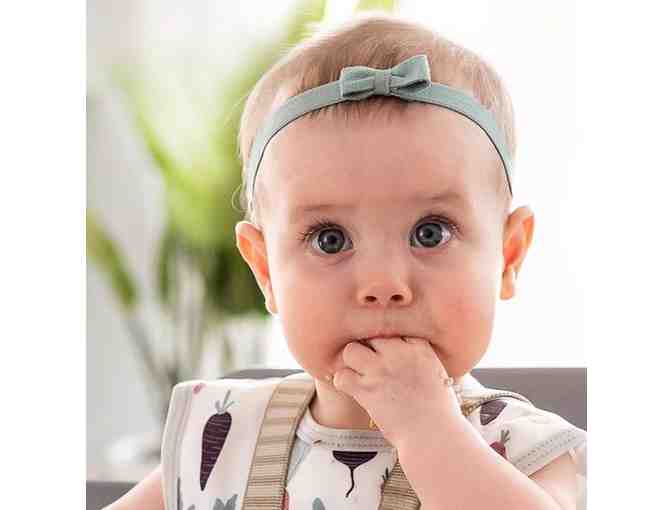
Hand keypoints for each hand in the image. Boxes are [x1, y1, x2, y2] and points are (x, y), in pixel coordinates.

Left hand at [332, 336, 462, 446]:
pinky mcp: (366, 389)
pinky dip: (342, 382)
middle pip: (371, 335)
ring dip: (351, 362)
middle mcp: (398, 353)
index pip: (394, 328)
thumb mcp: (439, 376)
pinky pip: (341, 376)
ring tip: (358, 374)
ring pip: (351, 350)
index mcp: (419, 347)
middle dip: (369, 349)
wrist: (434, 435)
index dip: (388, 342)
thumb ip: (422, 360)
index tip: (389, 354)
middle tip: (371, 364)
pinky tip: (352, 389)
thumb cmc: (440, 412)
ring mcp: (381, 370)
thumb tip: (409, 360)